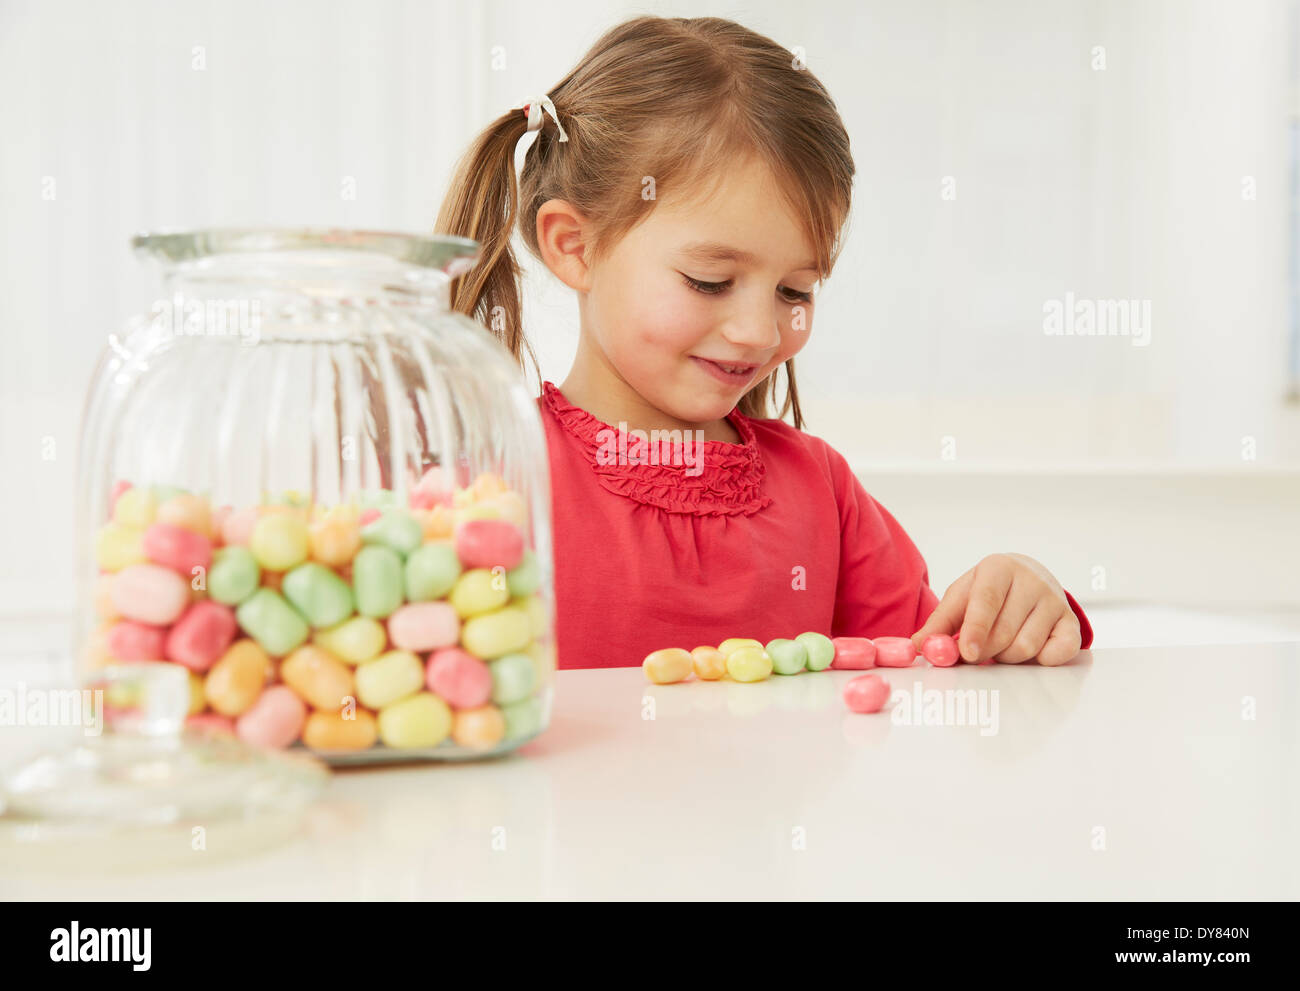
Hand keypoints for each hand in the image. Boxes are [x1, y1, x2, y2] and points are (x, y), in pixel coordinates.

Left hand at [910, 553, 1081, 665]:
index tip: (966, 653)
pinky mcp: (1071, 621)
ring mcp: (1055, 600)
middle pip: (1004, 631)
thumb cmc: (987, 591)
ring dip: (1007, 657)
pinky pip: (1058, 653)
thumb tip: (919, 646)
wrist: (1028, 577)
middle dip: (984, 651)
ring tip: (1000, 645)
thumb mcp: (960, 598)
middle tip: (975, 652)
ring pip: (1027, 647)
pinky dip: (1040, 660)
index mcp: (998, 568)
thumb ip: (939, 623)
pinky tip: (1029, 650)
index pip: (986, 601)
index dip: (975, 629)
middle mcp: (1031, 580)